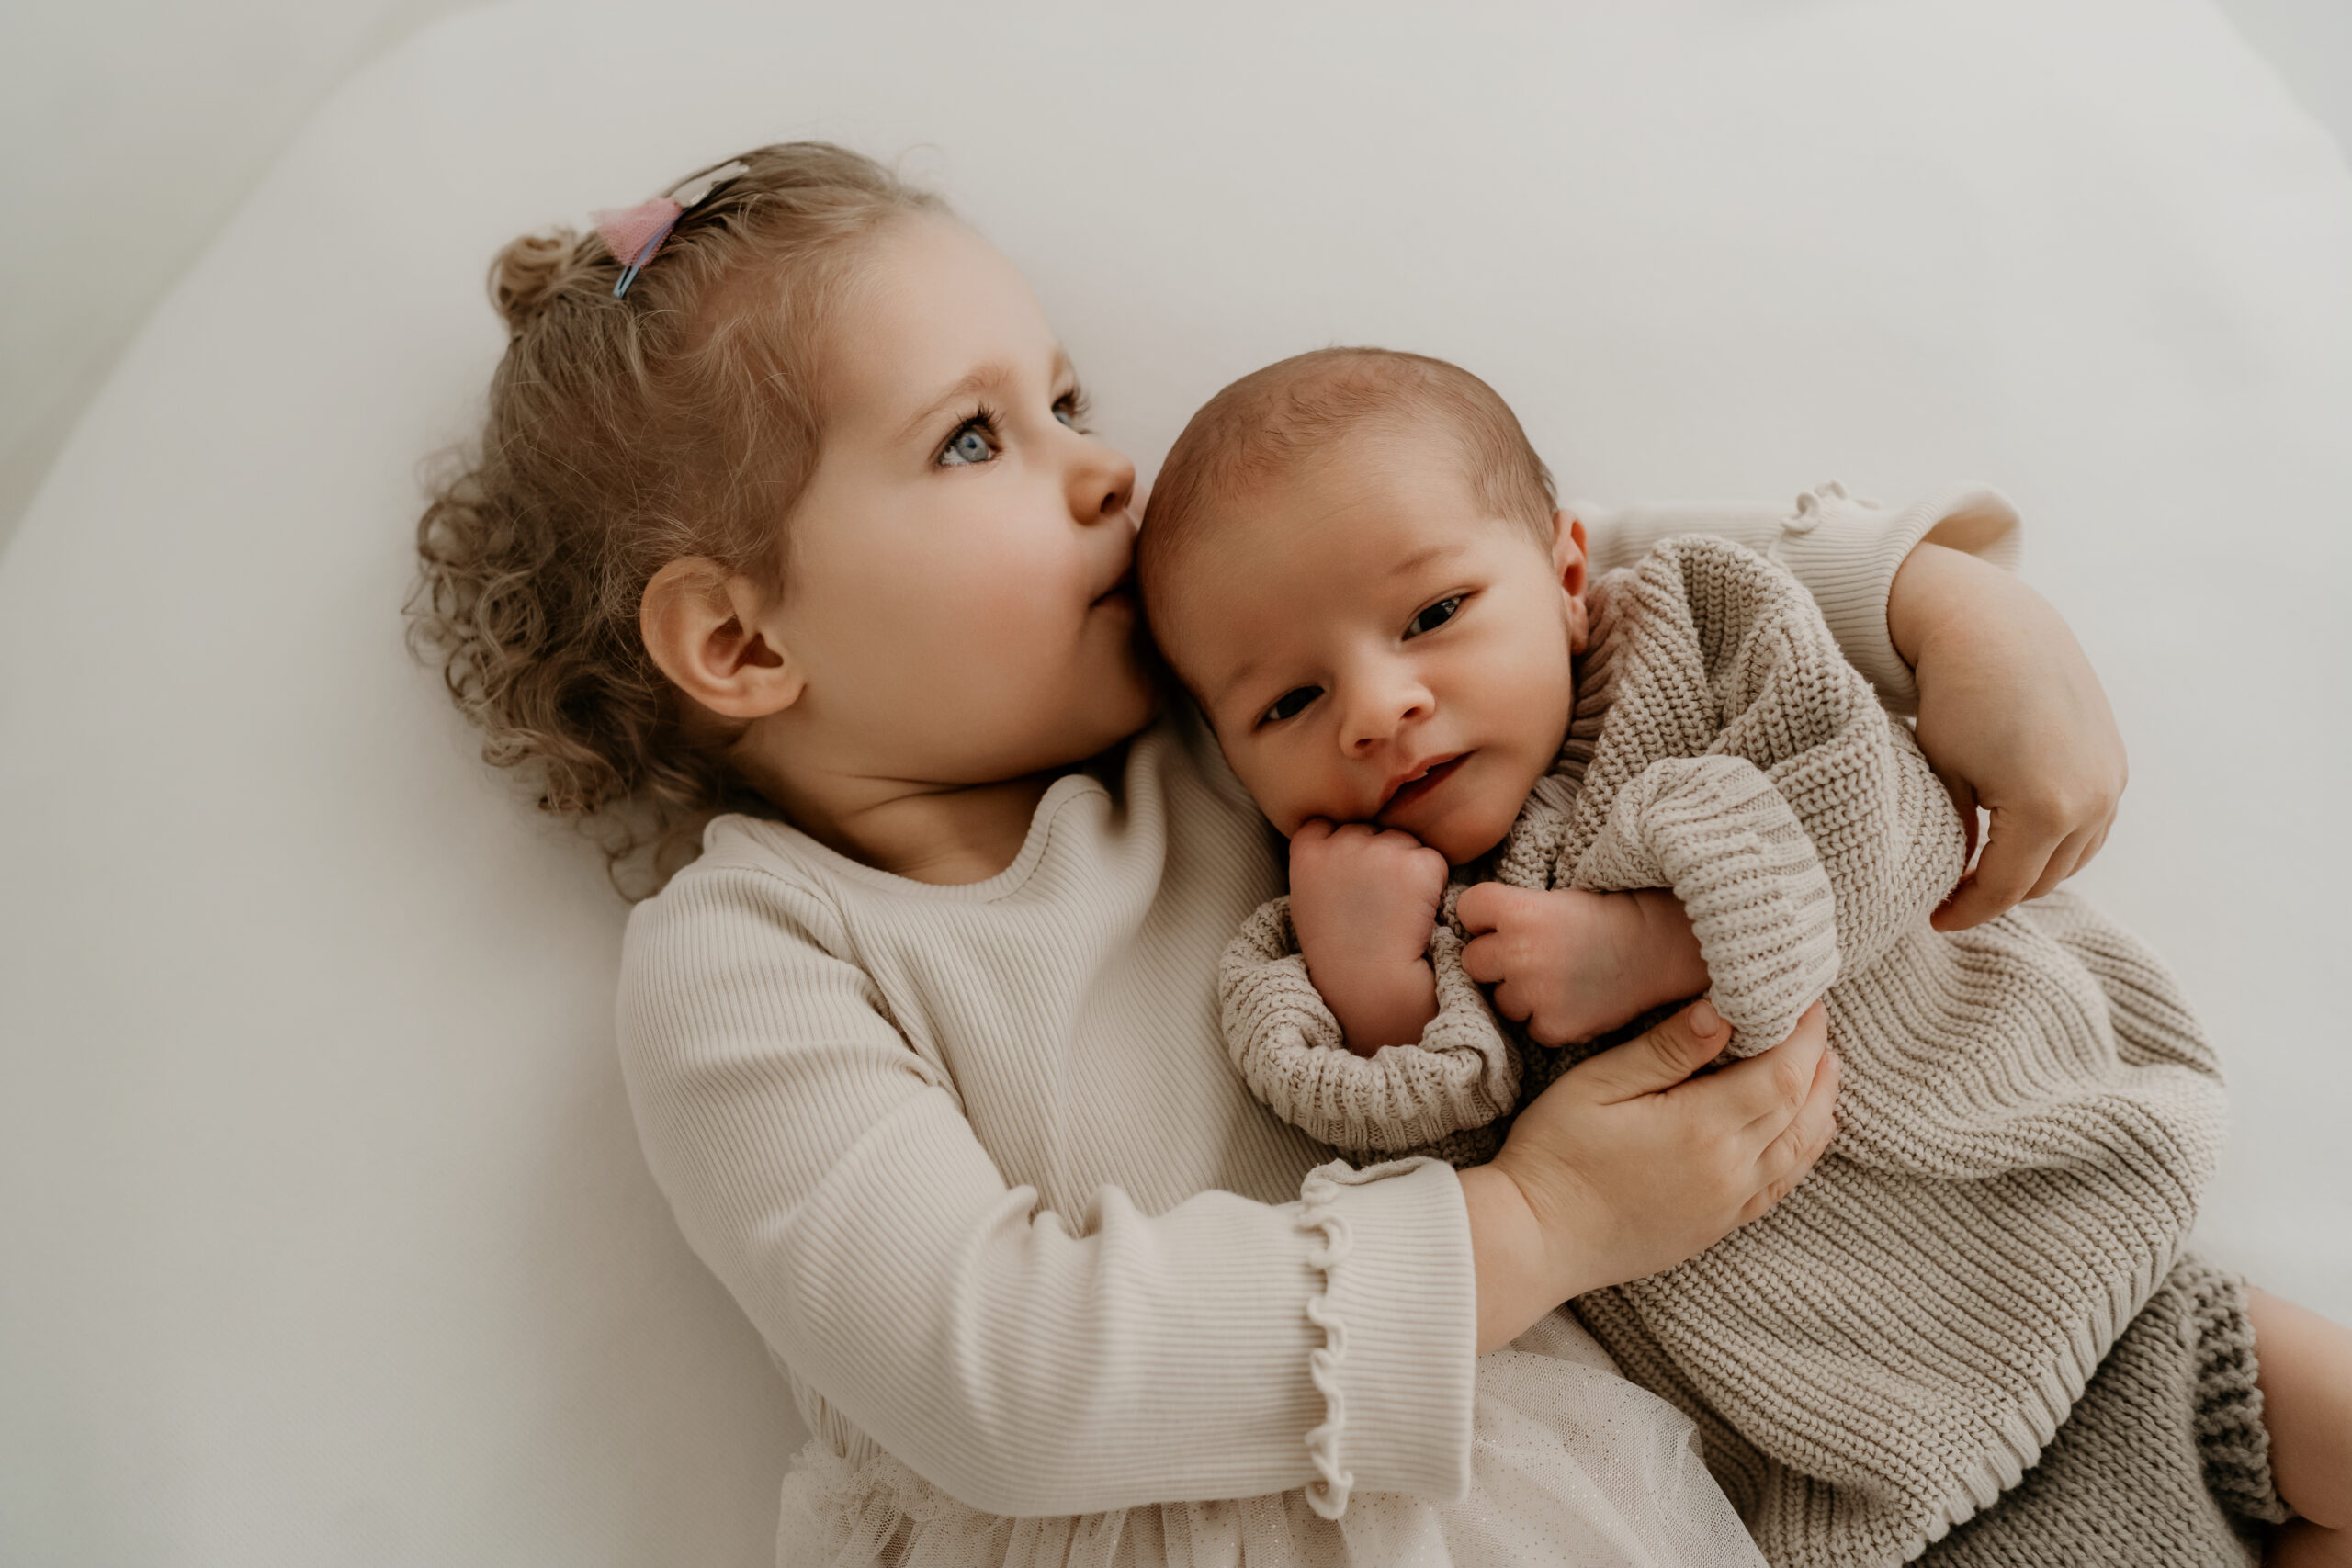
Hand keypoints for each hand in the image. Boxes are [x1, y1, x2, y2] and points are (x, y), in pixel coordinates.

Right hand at [1288, 820, 1449, 1049]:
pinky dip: (1433, 886)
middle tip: (1374, 907)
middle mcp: (1341, 841)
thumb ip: (1320, 864)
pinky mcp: (1418, 863)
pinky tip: (1416, 917)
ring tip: (1394, 915)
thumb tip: (1342, 838)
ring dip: (1407, 870)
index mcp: (1306, 850)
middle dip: (1378, 858)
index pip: (1327, 826)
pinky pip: (1433, 862)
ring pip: (1405, 844)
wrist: (1369, 988)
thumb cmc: (1337, 956)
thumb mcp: (1307, 902)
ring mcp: (1380, 850)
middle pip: (1371, 832)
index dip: (1341, 850)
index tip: (1346, 883)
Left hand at [1457, 884, 1705, 1044]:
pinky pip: (1529, 1027)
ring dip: (1519, 993)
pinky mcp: (1554, 1026)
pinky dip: (1546, 1019)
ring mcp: (1535, 993)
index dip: (1485, 916)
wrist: (1659, 947)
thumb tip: (1464, 924)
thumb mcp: (1552, 897)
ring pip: (1499, 1000)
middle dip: (1495, 959)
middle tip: (1532, 954)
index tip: (1507, 920)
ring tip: (1557, 978)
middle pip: (1473, 960)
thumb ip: (1507, 911)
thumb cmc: (1605, 917)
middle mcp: (1519, 952)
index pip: (1467, 910)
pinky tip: (1572, 1000)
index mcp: (1517, 910)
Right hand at [1459, 999, 1837, 1350]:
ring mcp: (1729, 1204)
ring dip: (1820, 1103)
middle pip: (1802, 1108)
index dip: (1805, 1033)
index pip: (1784, 1072)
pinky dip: (1805, 1151)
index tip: (1804, 1001)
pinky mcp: (1719, 1226)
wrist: (1536, 1239)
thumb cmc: (1556, 1154)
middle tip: (1814, 1023)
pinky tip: (1804, 1131)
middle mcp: (1730, 1169)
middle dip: (1817, 1060)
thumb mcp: (1598, 1085)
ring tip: (1823, 1066)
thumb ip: (1665, 1049)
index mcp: (1703, 1127)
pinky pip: (1782, 1185)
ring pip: (1802, 1149)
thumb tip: (1722, 1012)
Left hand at [1889, 544, 2126, 928]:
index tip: (1934, 919)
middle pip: (2043, 880)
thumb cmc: (1953, 697)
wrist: (1995, 626)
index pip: (2004, 889)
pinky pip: (2092, 825)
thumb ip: (1959, 836)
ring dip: (2032, 870)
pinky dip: (2060, 841)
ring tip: (1984, 869)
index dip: (1966, 911)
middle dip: (1997, 894)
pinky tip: (2021, 837)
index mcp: (2045, 809)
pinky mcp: (2115, 760)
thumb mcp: (1944, 775)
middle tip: (1954, 896)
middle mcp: (2092, 800)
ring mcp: (2110, 780)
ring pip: (2073, 857)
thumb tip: (1966, 875)